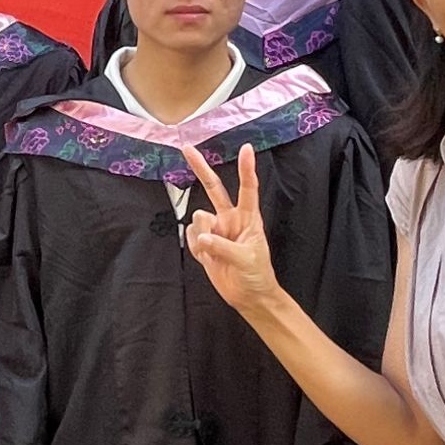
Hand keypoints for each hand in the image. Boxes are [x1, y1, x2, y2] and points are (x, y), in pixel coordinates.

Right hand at [180, 144, 280, 313]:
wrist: (249, 297)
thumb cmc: (257, 274)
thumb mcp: (247, 259)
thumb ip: (222, 246)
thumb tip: (200, 236)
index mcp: (247, 218)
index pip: (247, 189)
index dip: (246, 168)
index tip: (246, 148)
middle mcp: (229, 219)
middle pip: (213, 189)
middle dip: (200, 168)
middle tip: (186, 148)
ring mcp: (215, 231)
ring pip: (197, 219)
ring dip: (202, 235)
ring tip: (215, 252)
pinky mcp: (202, 244)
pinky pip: (190, 236)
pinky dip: (195, 247)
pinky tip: (207, 257)